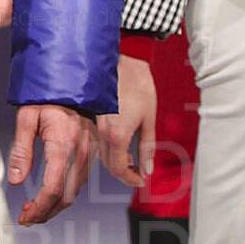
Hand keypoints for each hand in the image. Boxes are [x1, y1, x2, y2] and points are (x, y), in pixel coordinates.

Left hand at [8, 102, 95, 223]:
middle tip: (27, 217)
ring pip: (74, 193)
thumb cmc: (50, 96)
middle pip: (66, 197)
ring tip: (34, 208)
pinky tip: (50, 194)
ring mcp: (89, 154)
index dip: (39, 208)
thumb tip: (16, 180)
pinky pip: (79, 182)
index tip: (25, 216)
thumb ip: (22, 150)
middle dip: (45, 213)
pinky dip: (65, 195)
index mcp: (63, 144)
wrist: (73, 81)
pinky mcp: (91, 153)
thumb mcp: (27, 118)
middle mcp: (80, 152)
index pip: (53, 188)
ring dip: (54, 206)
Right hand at [99, 55, 156, 191]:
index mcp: (118, 136)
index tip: (139, 181)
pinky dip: (110, 149)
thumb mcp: (149, 119)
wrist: (121, 62)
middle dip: (123, 172)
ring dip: (116, 161)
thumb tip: (147, 168)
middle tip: (138, 172)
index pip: (119, 169)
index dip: (130, 179)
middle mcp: (103, 133)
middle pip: (109, 165)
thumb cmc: (137, 85)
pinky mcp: (95, 118)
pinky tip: (122, 144)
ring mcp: (96, 125)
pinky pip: (100, 141)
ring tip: (132, 159)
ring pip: (103, 154)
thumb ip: (147, 147)